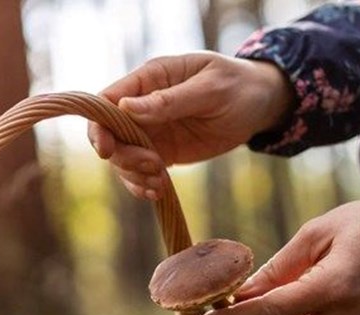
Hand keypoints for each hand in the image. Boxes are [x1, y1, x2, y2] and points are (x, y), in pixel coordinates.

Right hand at [88, 52, 292, 198]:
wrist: (259, 105)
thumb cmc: (238, 87)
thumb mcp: (210, 89)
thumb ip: (169, 100)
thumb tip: (126, 108)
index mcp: (150, 79)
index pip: (107, 101)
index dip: (99, 126)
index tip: (107, 151)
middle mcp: (142, 105)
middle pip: (109, 135)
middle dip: (123, 157)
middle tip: (153, 166)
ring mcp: (150, 131)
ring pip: (121, 158)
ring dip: (134, 175)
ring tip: (161, 182)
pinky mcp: (160, 152)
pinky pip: (138, 172)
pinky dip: (142, 185)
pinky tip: (159, 192)